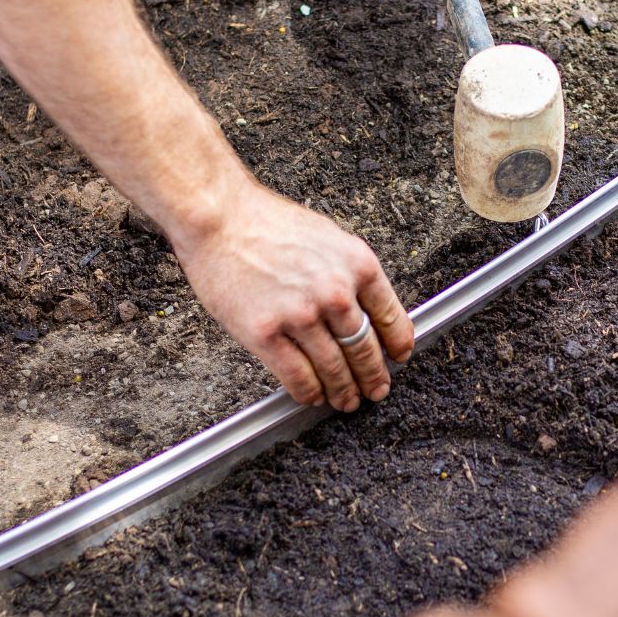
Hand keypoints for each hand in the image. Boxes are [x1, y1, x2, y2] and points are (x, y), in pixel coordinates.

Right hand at [174, 179, 414, 409]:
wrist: (219, 217)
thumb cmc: (266, 221)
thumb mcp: (326, 236)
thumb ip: (348, 272)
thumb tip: (364, 308)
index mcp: (356, 264)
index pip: (390, 316)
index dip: (398, 344)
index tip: (398, 357)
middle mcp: (334, 292)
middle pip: (365, 349)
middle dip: (373, 376)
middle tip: (375, 389)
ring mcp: (300, 315)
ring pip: (334, 369)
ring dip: (343, 391)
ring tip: (345, 399)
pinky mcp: (266, 333)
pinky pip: (298, 376)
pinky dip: (308, 392)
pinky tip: (311, 395)